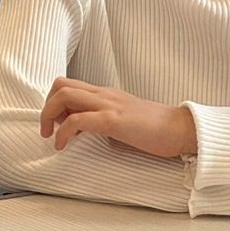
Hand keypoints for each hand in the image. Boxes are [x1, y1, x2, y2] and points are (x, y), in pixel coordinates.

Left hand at [39, 78, 196, 158]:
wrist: (182, 129)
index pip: (69, 84)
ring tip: (52, 137)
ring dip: (49, 115)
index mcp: (105, 93)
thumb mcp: (124, 119)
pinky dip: (64, 132)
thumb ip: (104, 119)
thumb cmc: (156, 129)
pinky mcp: (114, 120)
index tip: (57, 123)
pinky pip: (79, 120)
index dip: (55, 102)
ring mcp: (108, 104)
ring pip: (64, 95)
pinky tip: (63, 146)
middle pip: (60, 85)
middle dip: (46, 107)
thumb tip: (84, 130)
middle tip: (48, 129)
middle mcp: (103, 94)